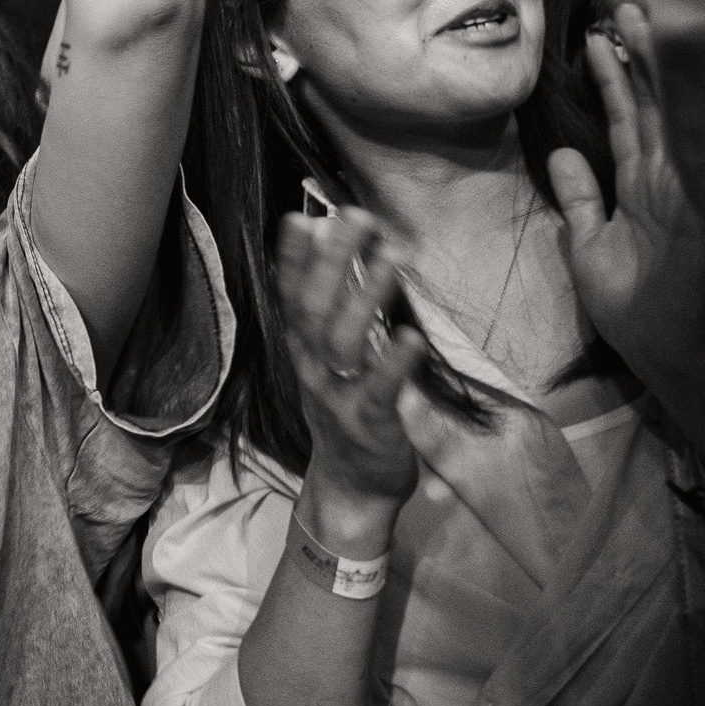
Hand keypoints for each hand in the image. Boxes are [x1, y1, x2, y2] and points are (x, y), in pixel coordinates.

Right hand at [279, 208, 424, 512]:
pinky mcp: (369, 423)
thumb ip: (331, 314)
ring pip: (344, 341)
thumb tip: (335, 257)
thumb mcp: (331, 363)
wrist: (350, 488)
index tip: (300, 216)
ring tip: (391, 257)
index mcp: (305, 352)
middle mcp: (314, 368)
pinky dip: (394, 363)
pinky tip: (413, 337)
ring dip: (366, 296)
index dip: (292, 258)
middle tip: (356, 216)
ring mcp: (338, 395)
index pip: (291, 297)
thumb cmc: (347, 413)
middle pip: (316, 307)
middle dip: (333, 259)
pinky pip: (379, 390)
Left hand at [550, 3, 704, 379]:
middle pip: (654, 106)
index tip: (597, 37)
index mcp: (645, 190)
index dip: (613, 80)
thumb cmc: (640, 318)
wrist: (681, 366)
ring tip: (638, 17)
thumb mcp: (591, 251)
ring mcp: (693, 190)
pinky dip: (690, 111)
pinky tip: (681, 72)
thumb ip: (581, 202)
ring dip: (658, 68)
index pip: (629, 121)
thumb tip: (560, 154)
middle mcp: (672, 181)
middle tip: (623, 3)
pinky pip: (697, 148)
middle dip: (640, 56)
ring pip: (674, 115)